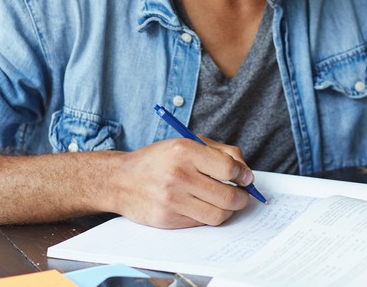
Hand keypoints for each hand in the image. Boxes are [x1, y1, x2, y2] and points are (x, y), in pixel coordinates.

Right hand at [108, 138, 253, 228]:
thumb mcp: (186, 143)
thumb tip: (245, 172)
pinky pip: (202, 223)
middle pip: (227, 196)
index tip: (244, 177)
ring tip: (227, 202)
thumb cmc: (158, 160)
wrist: (120, 180)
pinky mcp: (168, 220)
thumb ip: (220, 152)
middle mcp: (178, 175)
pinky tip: (205, 206)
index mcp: (184, 151)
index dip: (243, 174)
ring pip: (218, 214)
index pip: (228, 168)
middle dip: (242, 197)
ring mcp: (172, 200)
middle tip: (242, 194)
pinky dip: (209, 216)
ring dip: (229, 210)